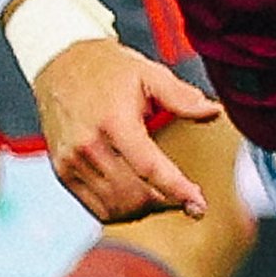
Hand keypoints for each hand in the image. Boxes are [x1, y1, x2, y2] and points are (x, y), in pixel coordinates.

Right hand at [34, 34, 224, 220]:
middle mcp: (88, 146)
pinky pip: (95, 207)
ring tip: (164, 197)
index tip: (199, 206)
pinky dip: (121, 211)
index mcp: (114, 121)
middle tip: (187, 198)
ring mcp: (71, 162)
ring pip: (115, 206)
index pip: (149, 167)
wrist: (60, 65)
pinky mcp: (62, 172)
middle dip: (166, 203)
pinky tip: (138, 199)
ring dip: (145, 210)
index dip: (177, 190)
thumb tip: (214, 112)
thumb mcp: (149, 73)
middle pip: (133, 194)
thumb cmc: (109, 69)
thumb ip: (182, 97)